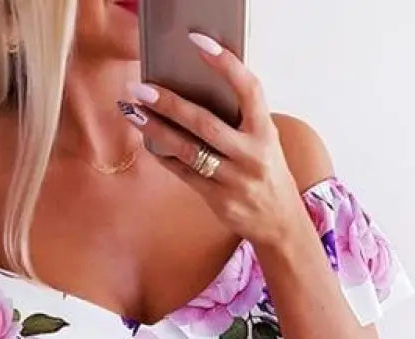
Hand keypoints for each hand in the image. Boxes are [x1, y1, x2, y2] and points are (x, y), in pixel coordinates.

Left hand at [122, 33, 302, 247]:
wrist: (280, 221)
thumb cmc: (266, 173)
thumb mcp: (265, 141)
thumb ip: (241, 120)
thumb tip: (195, 93)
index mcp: (266, 131)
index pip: (249, 89)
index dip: (225, 64)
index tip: (198, 42)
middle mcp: (252, 154)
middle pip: (205, 123)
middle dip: (170, 104)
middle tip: (141, 89)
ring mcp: (234, 179)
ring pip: (189, 151)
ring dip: (157, 130)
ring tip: (134, 113)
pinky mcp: (219, 200)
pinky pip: (185, 174)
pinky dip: (165, 157)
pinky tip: (149, 142)